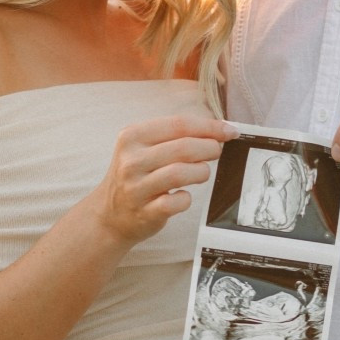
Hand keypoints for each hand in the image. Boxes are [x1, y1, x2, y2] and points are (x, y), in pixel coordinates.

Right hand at [88, 114, 231, 244]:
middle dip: (210, 148)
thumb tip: (218, 130)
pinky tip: (183, 196)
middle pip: (183, 147)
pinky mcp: (145, 212)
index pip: (179, 124)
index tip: (229, 131)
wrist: (109, 216)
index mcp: (132, 136)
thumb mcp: (143, 148)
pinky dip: (186, 199)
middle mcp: (131, 160)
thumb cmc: (136, 177)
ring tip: (202, 173)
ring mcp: (136, 188)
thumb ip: (174, 136)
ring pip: (180, 173)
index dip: (209, 126)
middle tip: (216, 152)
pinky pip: (176, 202)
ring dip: (201, 172)